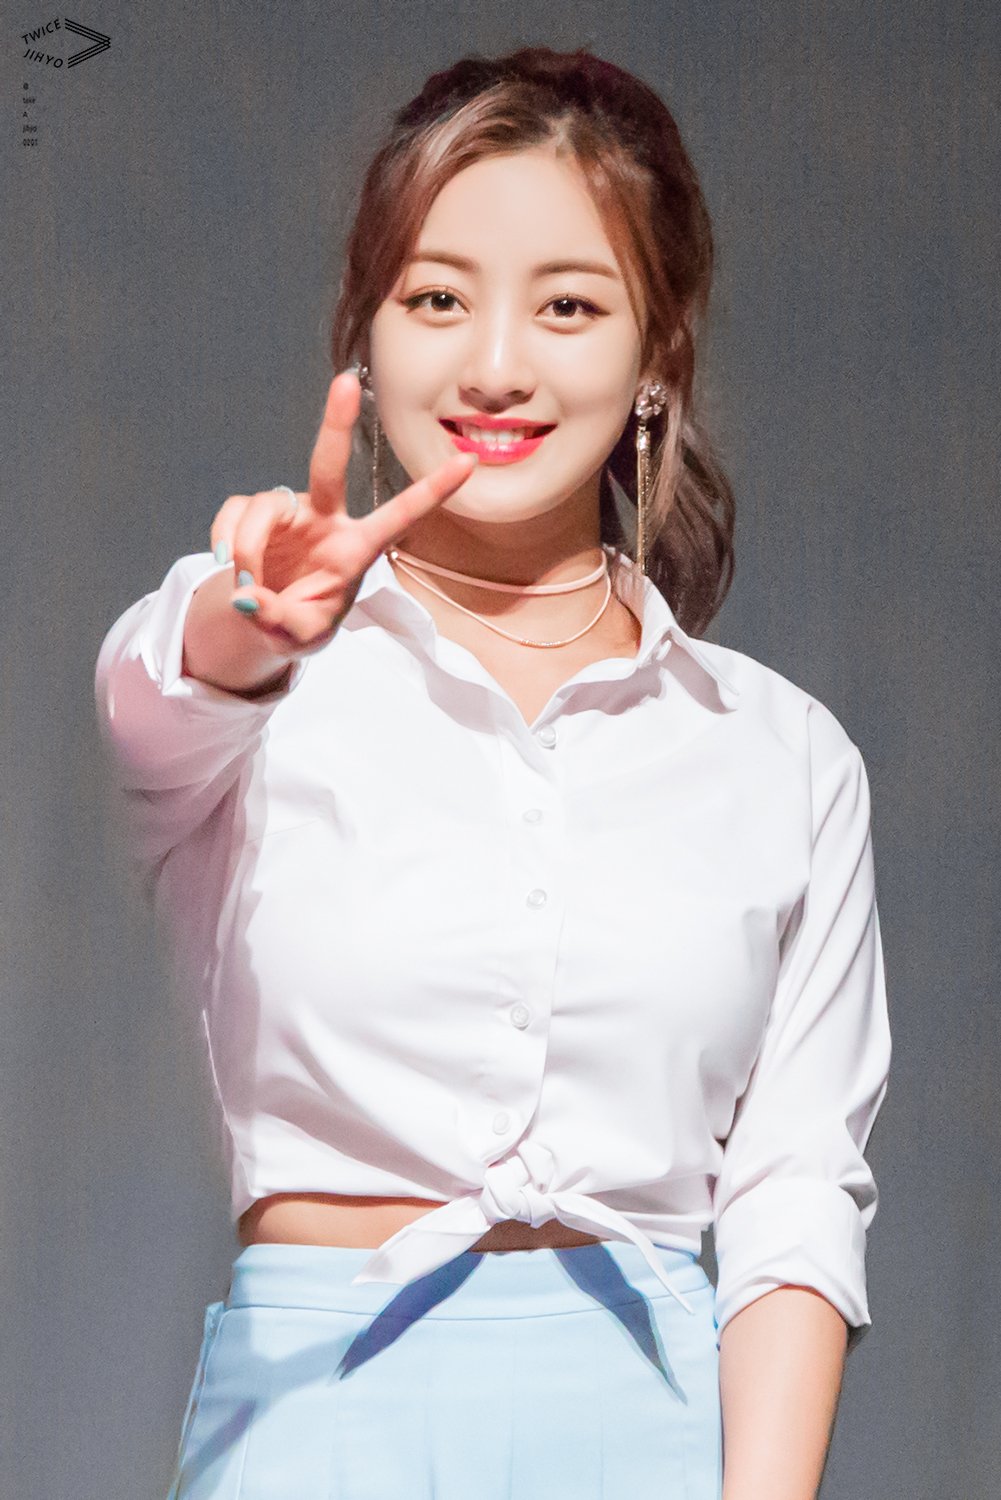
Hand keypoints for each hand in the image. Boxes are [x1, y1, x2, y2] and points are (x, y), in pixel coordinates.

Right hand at [209, 370, 477, 655]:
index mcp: (356, 549)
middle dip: (336, 423)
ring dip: (248, 547)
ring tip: (246, 584)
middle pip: (330, 465)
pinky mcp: (254, 512)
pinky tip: (226, 563)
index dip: (433, 490)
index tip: (470, 462)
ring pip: (264, 506)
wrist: (264, 620)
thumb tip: (247, 596)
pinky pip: (233, 513)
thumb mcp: (297, 638)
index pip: (400, 516)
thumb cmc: (299, 625)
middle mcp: (326, 520)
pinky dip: (225, 539)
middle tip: (346, 382)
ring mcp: (290, 512)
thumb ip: (278, 621)